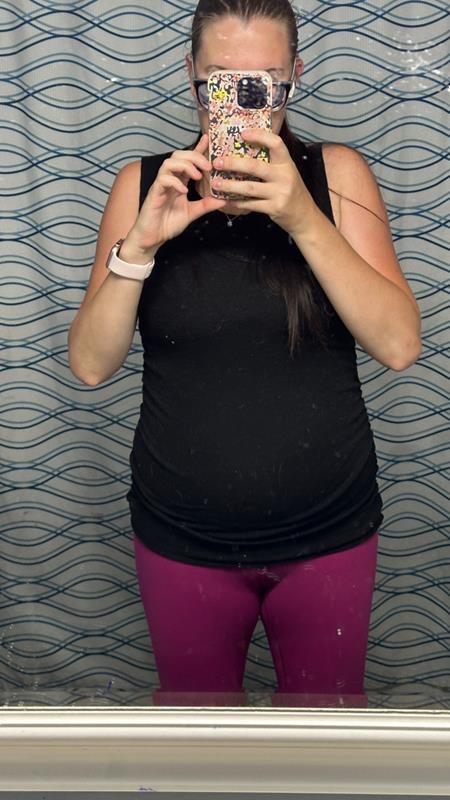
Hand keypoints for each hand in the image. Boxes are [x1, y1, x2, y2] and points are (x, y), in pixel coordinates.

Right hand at [125, 134, 225, 256]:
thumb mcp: (192, 213)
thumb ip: (206, 205)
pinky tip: (184, 190)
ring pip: (169, 163)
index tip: (209, 140)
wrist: (152, 238)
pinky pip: (163, 180)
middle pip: (178, 155)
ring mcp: (160, 185)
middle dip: (194, 156)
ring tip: (197, 176)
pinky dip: (175, 182)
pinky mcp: (154, 193)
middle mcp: (169, 180)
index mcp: (179, 181)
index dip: (197, 149)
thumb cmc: (168, 224)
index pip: (188, 160)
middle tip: (208, 166)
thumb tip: (224, 200)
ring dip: (185, 166)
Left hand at [211, 129, 316, 237]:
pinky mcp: (274, 208)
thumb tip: (246, 149)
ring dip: (230, 186)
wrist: (304, 216)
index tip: (242, 133)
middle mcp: (284, 176)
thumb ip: (272, 163)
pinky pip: (251, 204)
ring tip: (215, 184)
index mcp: (287, 163)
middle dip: (233, 163)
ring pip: (249, 188)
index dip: (259, 136)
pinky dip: (237, 202)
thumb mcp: (287, 173)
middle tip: (217, 162)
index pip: (275, 143)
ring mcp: (279, 193)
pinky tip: (226, 200)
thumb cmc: (291, 191)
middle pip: (255, 166)